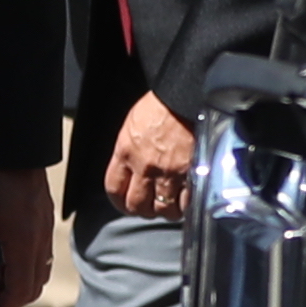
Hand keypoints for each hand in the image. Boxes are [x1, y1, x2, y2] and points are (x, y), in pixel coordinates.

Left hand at [0, 165, 56, 306]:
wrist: (8, 140)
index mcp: (23, 241)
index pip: (18, 292)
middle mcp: (40, 238)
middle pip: (31, 287)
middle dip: (5, 303)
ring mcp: (45, 228)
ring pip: (37, 272)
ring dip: (13, 286)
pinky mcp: (43, 218)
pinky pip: (39, 255)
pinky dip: (21, 268)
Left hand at [104, 94, 197, 225]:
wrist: (188, 96)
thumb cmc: (162, 103)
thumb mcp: (133, 124)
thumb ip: (128, 149)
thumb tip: (129, 165)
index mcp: (125, 152)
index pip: (114, 188)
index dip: (119, 201)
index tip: (125, 204)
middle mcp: (144, 166)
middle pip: (137, 205)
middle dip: (143, 210)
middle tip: (150, 208)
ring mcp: (169, 172)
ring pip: (163, 208)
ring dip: (166, 210)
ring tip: (171, 206)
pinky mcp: (192, 173)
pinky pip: (186, 202)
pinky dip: (187, 205)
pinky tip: (188, 201)